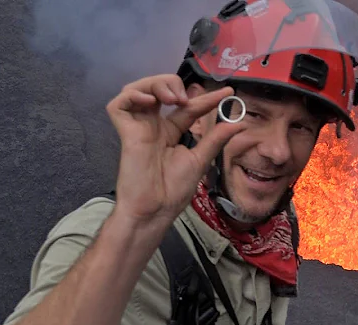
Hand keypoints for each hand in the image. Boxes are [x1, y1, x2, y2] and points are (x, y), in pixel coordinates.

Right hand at [105, 74, 245, 224]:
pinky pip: (118, 104)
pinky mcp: (125, 132)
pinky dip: (132, 95)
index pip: (188, 107)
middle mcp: (154, 125)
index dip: (206, 97)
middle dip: (172, 82)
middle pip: (158, 88)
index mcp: (171, 132)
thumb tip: (238, 123)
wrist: (156, 209)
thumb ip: (215, 139)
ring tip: (173, 98)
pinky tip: (150, 102)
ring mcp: (138, 127)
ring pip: (137, 89)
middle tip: (186, 99)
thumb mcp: (200, 160)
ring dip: (155, 84)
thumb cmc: (174, 190)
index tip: (228, 92)